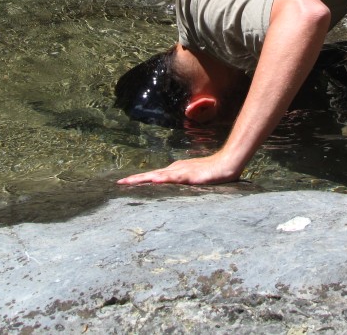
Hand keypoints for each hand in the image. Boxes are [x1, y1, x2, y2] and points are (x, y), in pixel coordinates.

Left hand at [117, 152, 241, 185]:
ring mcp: (183, 171)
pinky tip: (157, 180)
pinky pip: (176, 177)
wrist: (227, 163)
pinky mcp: (192, 176)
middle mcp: (175, 169)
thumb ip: (181, 180)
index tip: (123, 182)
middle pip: (152, 174)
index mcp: (174, 170)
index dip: (138, 179)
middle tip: (119, 183)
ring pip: (161, 175)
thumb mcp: (192, 177)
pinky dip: (165, 178)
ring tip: (132, 181)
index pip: (153, 175)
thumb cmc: (210, 171)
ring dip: (146, 178)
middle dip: (136, 179)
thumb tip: (169, 183)